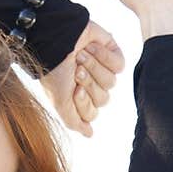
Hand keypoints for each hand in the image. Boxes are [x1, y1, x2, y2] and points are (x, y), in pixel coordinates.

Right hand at [40, 19, 125, 139]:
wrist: (55, 38)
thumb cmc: (53, 70)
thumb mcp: (59, 102)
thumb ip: (74, 121)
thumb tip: (90, 134)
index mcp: (76, 98)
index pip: (92, 113)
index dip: (84, 102)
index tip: (74, 89)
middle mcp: (90, 85)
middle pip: (103, 99)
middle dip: (89, 83)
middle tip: (75, 70)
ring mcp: (101, 68)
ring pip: (111, 82)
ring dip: (93, 67)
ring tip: (79, 55)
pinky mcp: (111, 51)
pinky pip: (119, 65)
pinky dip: (104, 56)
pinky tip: (90, 48)